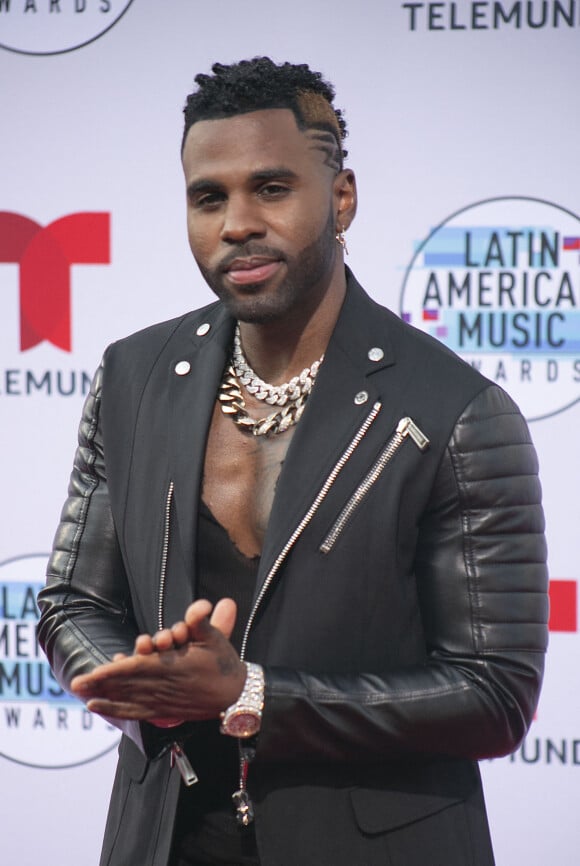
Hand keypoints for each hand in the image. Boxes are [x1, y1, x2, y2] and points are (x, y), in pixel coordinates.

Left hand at [70, 599, 245, 722]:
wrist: (236, 696)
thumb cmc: (223, 664)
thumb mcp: (216, 639)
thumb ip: (202, 622)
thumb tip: (199, 606)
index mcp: (174, 666)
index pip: (138, 669)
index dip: (115, 671)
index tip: (95, 671)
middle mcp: (164, 685)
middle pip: (127, 685)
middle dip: (102, 684)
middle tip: (77, 683)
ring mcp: (163, 700)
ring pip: (128, 698)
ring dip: (105, 696)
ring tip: (83, 693)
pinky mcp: (165, 710)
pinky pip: (136, 712)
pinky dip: (117, 710)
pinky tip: (99, 706)